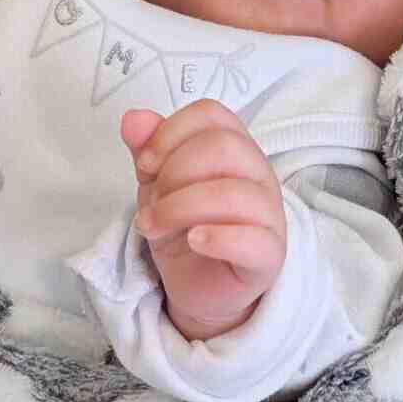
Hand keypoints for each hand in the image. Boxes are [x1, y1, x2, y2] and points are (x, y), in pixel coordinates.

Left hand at [123, 101, 286, 339]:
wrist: (198, 286)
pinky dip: (217, 238)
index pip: (212, 115)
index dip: (171, 132)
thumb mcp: (158, 186)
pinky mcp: (269, 255)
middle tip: (150, 204)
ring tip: (153, 227)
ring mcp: (269, 214)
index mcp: (236, 149)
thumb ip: (148, 151)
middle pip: (224, 147)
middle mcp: (258, 175)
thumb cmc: (185, 228)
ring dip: (180, 208)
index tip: (145, 164)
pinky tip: (194, 241)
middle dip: (174, 173)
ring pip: (234, 193)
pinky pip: (253, 239)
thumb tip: (133, 119)